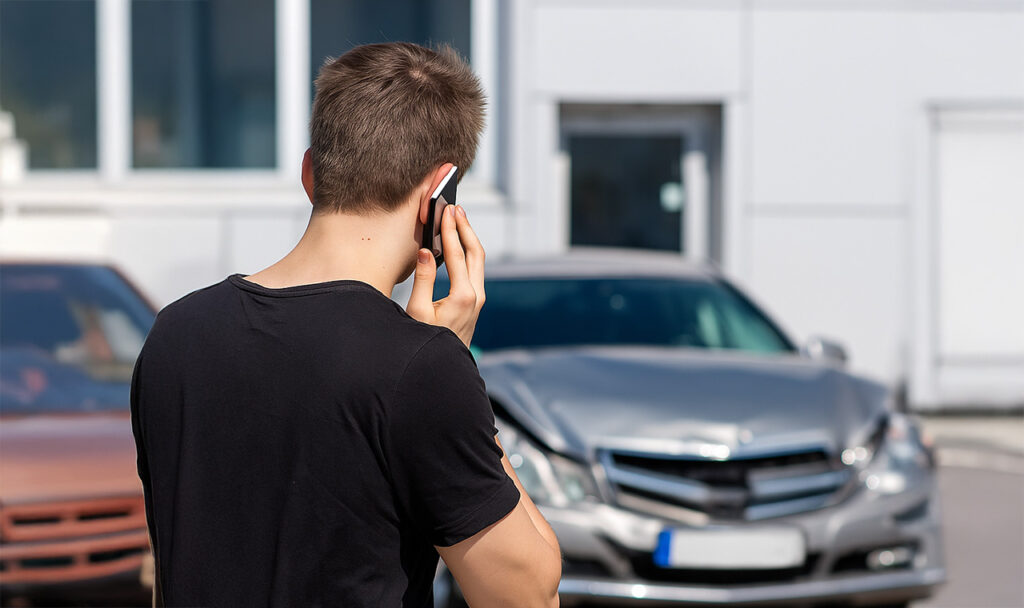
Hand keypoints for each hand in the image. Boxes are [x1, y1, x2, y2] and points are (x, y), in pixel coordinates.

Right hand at [406, 204, 485, 347]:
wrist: (443, 368)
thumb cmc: (426, 342)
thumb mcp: (417, 312)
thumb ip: (422, 280)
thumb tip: (427, 252)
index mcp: (463, 296)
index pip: (457, 254)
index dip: (451, 230)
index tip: (446, 211)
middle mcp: (476, 295)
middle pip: (476, 252)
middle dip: (466, 228)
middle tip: (456, 208)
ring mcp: (479, 299)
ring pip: (479, 261)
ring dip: (469, 238)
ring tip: (459, 220)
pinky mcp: (476, 302)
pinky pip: (476, 270)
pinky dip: (469, 252)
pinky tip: (459, 244)